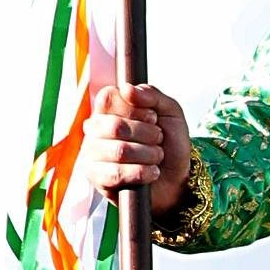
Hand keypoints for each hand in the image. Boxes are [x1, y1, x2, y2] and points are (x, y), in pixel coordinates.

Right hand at [78, 79, 191, 211]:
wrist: (177, 180)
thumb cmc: (170, 145)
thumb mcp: (171, 113)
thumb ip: (152, 95)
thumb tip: (127, 89)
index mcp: (109, 109)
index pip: (108, 97)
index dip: (136, 108)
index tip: (152, 117)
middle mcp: (95, 129)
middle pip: (115, 126)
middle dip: (147, 134)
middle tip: (158, 139)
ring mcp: (92, 153)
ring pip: (119, 151)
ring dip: (148, 154)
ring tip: (156, 157)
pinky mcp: (96, 177)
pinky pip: (116, 173)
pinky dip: (141, 173)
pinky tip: (151, 173)